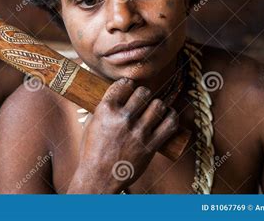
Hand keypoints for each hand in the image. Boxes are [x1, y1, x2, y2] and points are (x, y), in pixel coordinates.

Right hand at [68, 77, 178, 192]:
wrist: (98, 178)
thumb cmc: (92, 151)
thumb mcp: (92, 124)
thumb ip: (104, 109)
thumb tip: (114, 95)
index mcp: (106, 110)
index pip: (124, 84)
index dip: (128, 84)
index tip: (130, 87)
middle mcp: (123, 118)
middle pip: (144, 92)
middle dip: (144, 93)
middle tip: (143, 99)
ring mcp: (138, 132)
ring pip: (158, 105)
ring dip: (158, 105)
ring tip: (155, 108)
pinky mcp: (150, 146)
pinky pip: (170, 125)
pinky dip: (172, 117)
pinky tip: (168, 116)